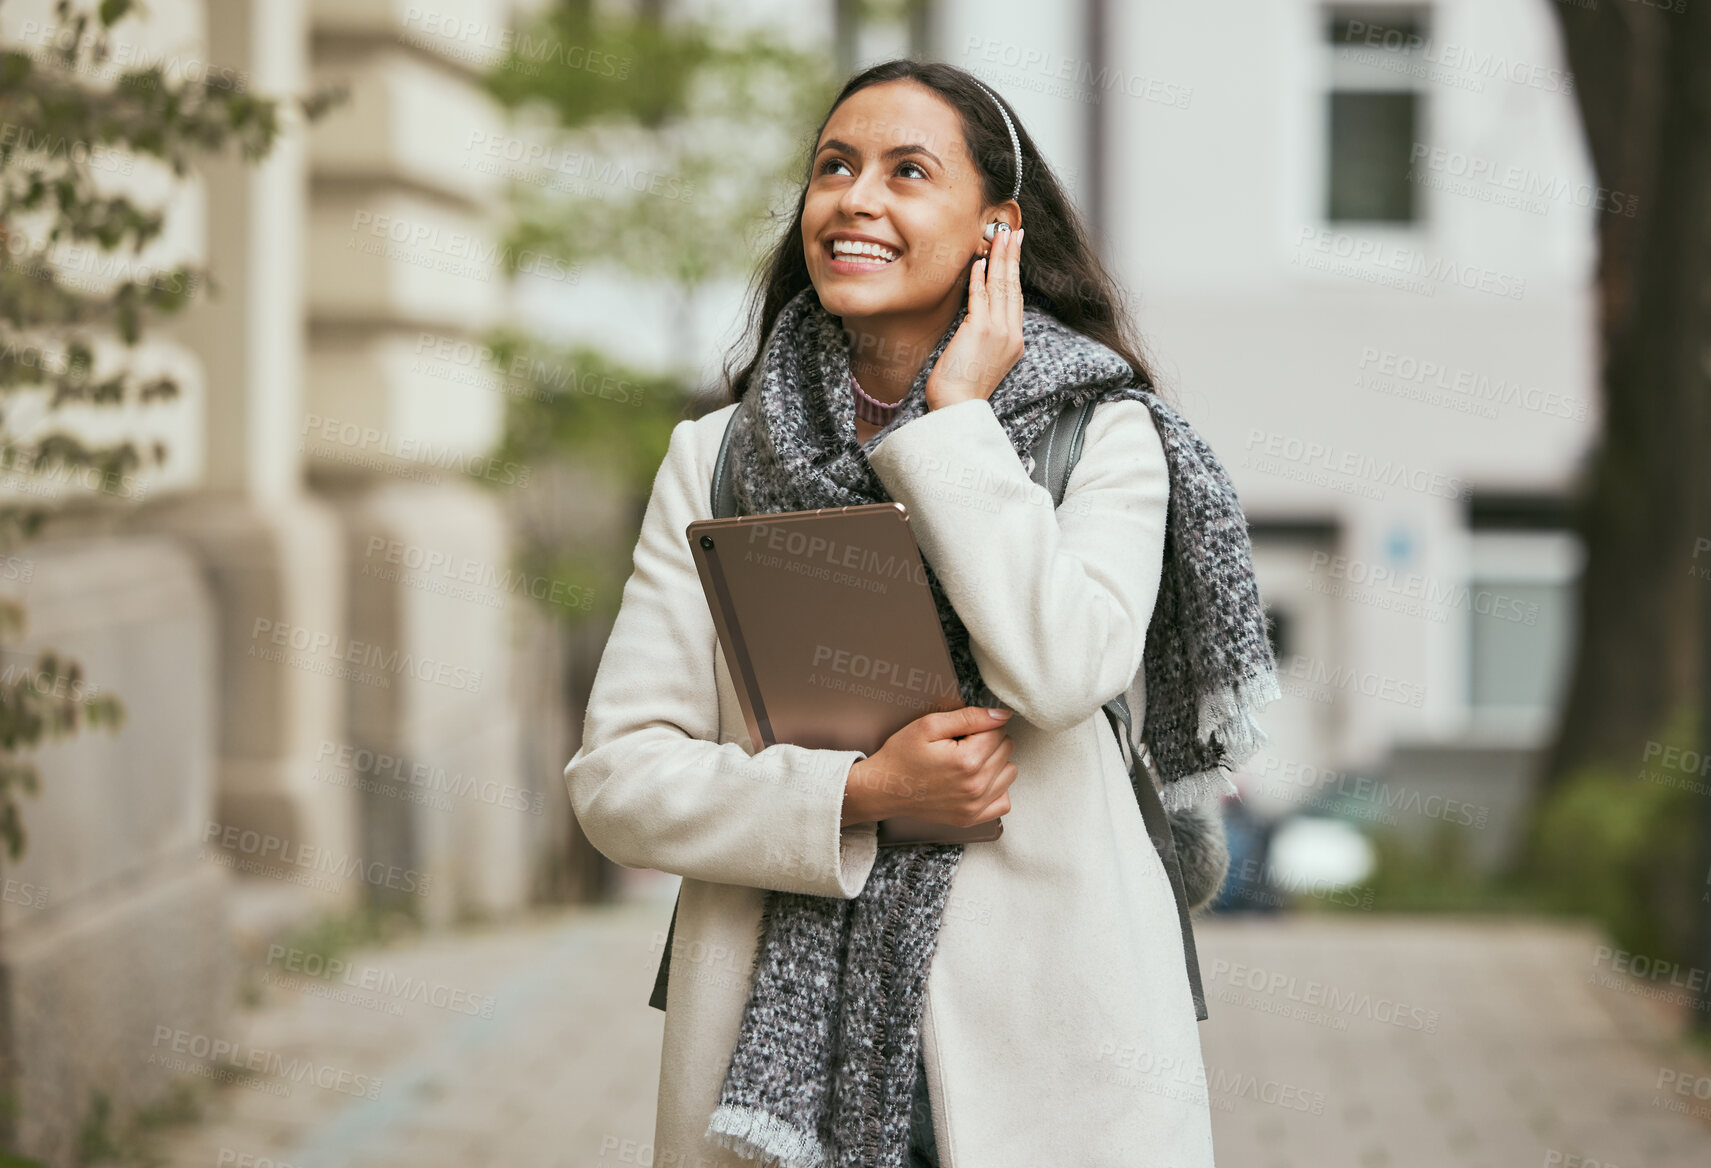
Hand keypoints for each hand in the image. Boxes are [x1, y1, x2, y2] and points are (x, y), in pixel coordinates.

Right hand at [840, 705, 1017, 827]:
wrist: (883, 788)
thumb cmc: (902, 755)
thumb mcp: (929, 725)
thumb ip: (970, 717)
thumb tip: (1003, 715)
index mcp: (967, 760)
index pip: (999, 730)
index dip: (980, 725)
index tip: (961, 731)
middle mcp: (975, 786)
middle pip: (1006, 749)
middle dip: (988, 741)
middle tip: (960, 745)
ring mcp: (974, 806)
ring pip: (1009, 772)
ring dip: (995, 763)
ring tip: (969, 761)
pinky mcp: (971, 818)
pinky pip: (1004, 801)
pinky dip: (996, 788)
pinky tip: (978, 781)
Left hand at [924, 226, 1024, 410]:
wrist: (957, 407)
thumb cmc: (961, 388)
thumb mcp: (981, 358)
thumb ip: (983, 334)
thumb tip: (974, 312)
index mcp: (1014, 342)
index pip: (1016, 300)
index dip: (1015, 273)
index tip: (1014, 251)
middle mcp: (1011, 335)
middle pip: (1013, 287)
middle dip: (1013, 256)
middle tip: (1013, 232)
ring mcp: (999, 332)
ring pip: (1001, 287)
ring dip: (1000, 258)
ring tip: (1000, 236)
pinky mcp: (981, 330)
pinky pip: (981, 296)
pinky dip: (980, 277)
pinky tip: (979, 261)